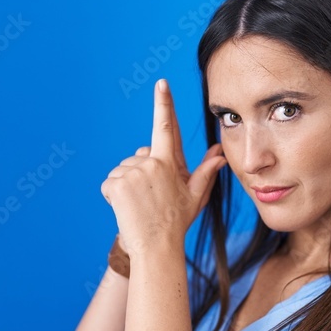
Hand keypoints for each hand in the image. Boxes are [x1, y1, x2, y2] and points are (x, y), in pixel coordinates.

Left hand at [101, 79, 225, 256]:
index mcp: (168, 162)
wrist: (156, 247)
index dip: (164, 103)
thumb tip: (220, 154)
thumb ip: (206, 172)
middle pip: (139, 156)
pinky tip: (126, 208)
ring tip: (140, 205)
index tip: (162, 83)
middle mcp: (150, 162)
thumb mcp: (195, 196)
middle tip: (151, 199)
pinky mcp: (116, 184)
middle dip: (142, 173)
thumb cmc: (176, 222)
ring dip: (127, 186)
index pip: (165, 126)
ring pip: (124, 170)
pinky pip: (110, 183)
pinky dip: (114, 195)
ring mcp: (132, 172)